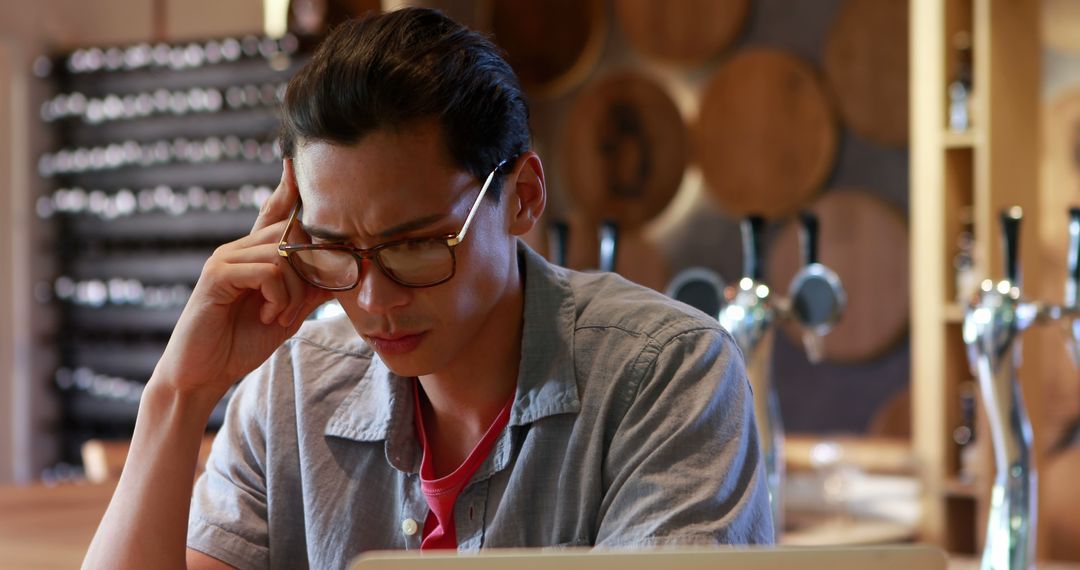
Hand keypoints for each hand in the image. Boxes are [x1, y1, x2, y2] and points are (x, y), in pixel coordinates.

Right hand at [150, 159, 332, 401]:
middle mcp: (237, 248)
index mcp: (252, 255)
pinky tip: (266, 315)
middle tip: (293, 309)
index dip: (287, 189)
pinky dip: (278, 296)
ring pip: (283, 253)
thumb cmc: (241, 343)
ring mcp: (225, 259)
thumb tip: (344, 271)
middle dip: (307, 272)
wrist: (204, 375)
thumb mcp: (286, 314)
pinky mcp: (216, 276)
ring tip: (277, 316)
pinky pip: (267, 270)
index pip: (274, 212)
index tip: (295, 161)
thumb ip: (310, 290)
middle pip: (292, 232)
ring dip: (293, 292)